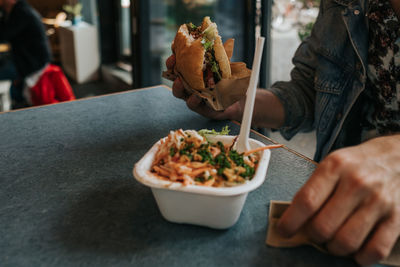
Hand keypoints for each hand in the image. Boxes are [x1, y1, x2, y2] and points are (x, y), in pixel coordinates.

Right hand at [166, 54, 241, 120]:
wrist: (240, 101)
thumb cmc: (230, 82)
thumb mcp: (226, 67)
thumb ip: (222, 56)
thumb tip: (226, 41)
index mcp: (193, 72)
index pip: (180, 62)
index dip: (175, 55)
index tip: (174, 48)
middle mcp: (190, 84)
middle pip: (175, 75)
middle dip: (171, 68)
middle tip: (172, 62)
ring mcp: (193, 96)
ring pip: (179, 92)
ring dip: (177, 86)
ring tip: (178, 81)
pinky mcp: (200, 108)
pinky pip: (193, 105)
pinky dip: (193, 100)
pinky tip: (195, 96)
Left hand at [277, 135, 399, 265]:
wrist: (397, 156)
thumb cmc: (357, 164)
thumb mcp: (332, 164)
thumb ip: (314, 189)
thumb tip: (294, 220)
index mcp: (335, 167)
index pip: (306, 201)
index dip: (291, 222)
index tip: (283, 231)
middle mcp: (357, 183)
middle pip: (323, 226)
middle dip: (313, 237)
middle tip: (314, 233)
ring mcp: (379, 201)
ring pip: (346, 242)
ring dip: (334, 249)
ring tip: (333, 241)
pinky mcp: (398, 217)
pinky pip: (375, 250)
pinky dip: (361, 258)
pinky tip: (356, 251)